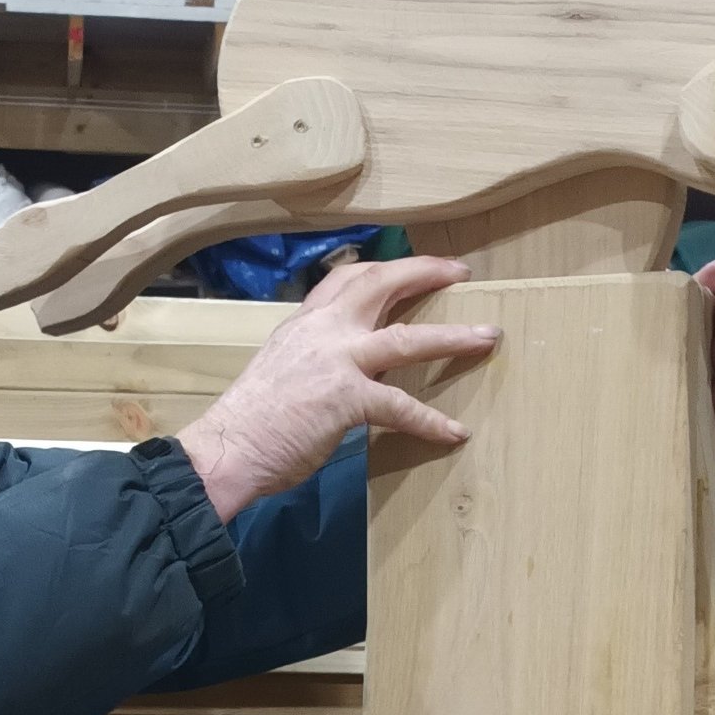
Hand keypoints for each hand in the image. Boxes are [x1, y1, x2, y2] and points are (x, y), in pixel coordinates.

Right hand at [178, 255, 495, 524]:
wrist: (227, 447)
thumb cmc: (249, 421)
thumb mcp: (281, 370)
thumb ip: (314, 359)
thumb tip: (342, 369)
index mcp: (303, 324)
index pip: (345, 279)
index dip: (382, 269)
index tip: (407, 266)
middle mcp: (322, 331)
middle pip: (380, 283)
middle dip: (425, 272)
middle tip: (459, 270)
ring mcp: (336, 361)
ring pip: (406, 337)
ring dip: (454, 336)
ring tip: (488, 336)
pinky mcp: (346, 399)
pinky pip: (401, 406)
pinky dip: (431, 420)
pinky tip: (453, 431)